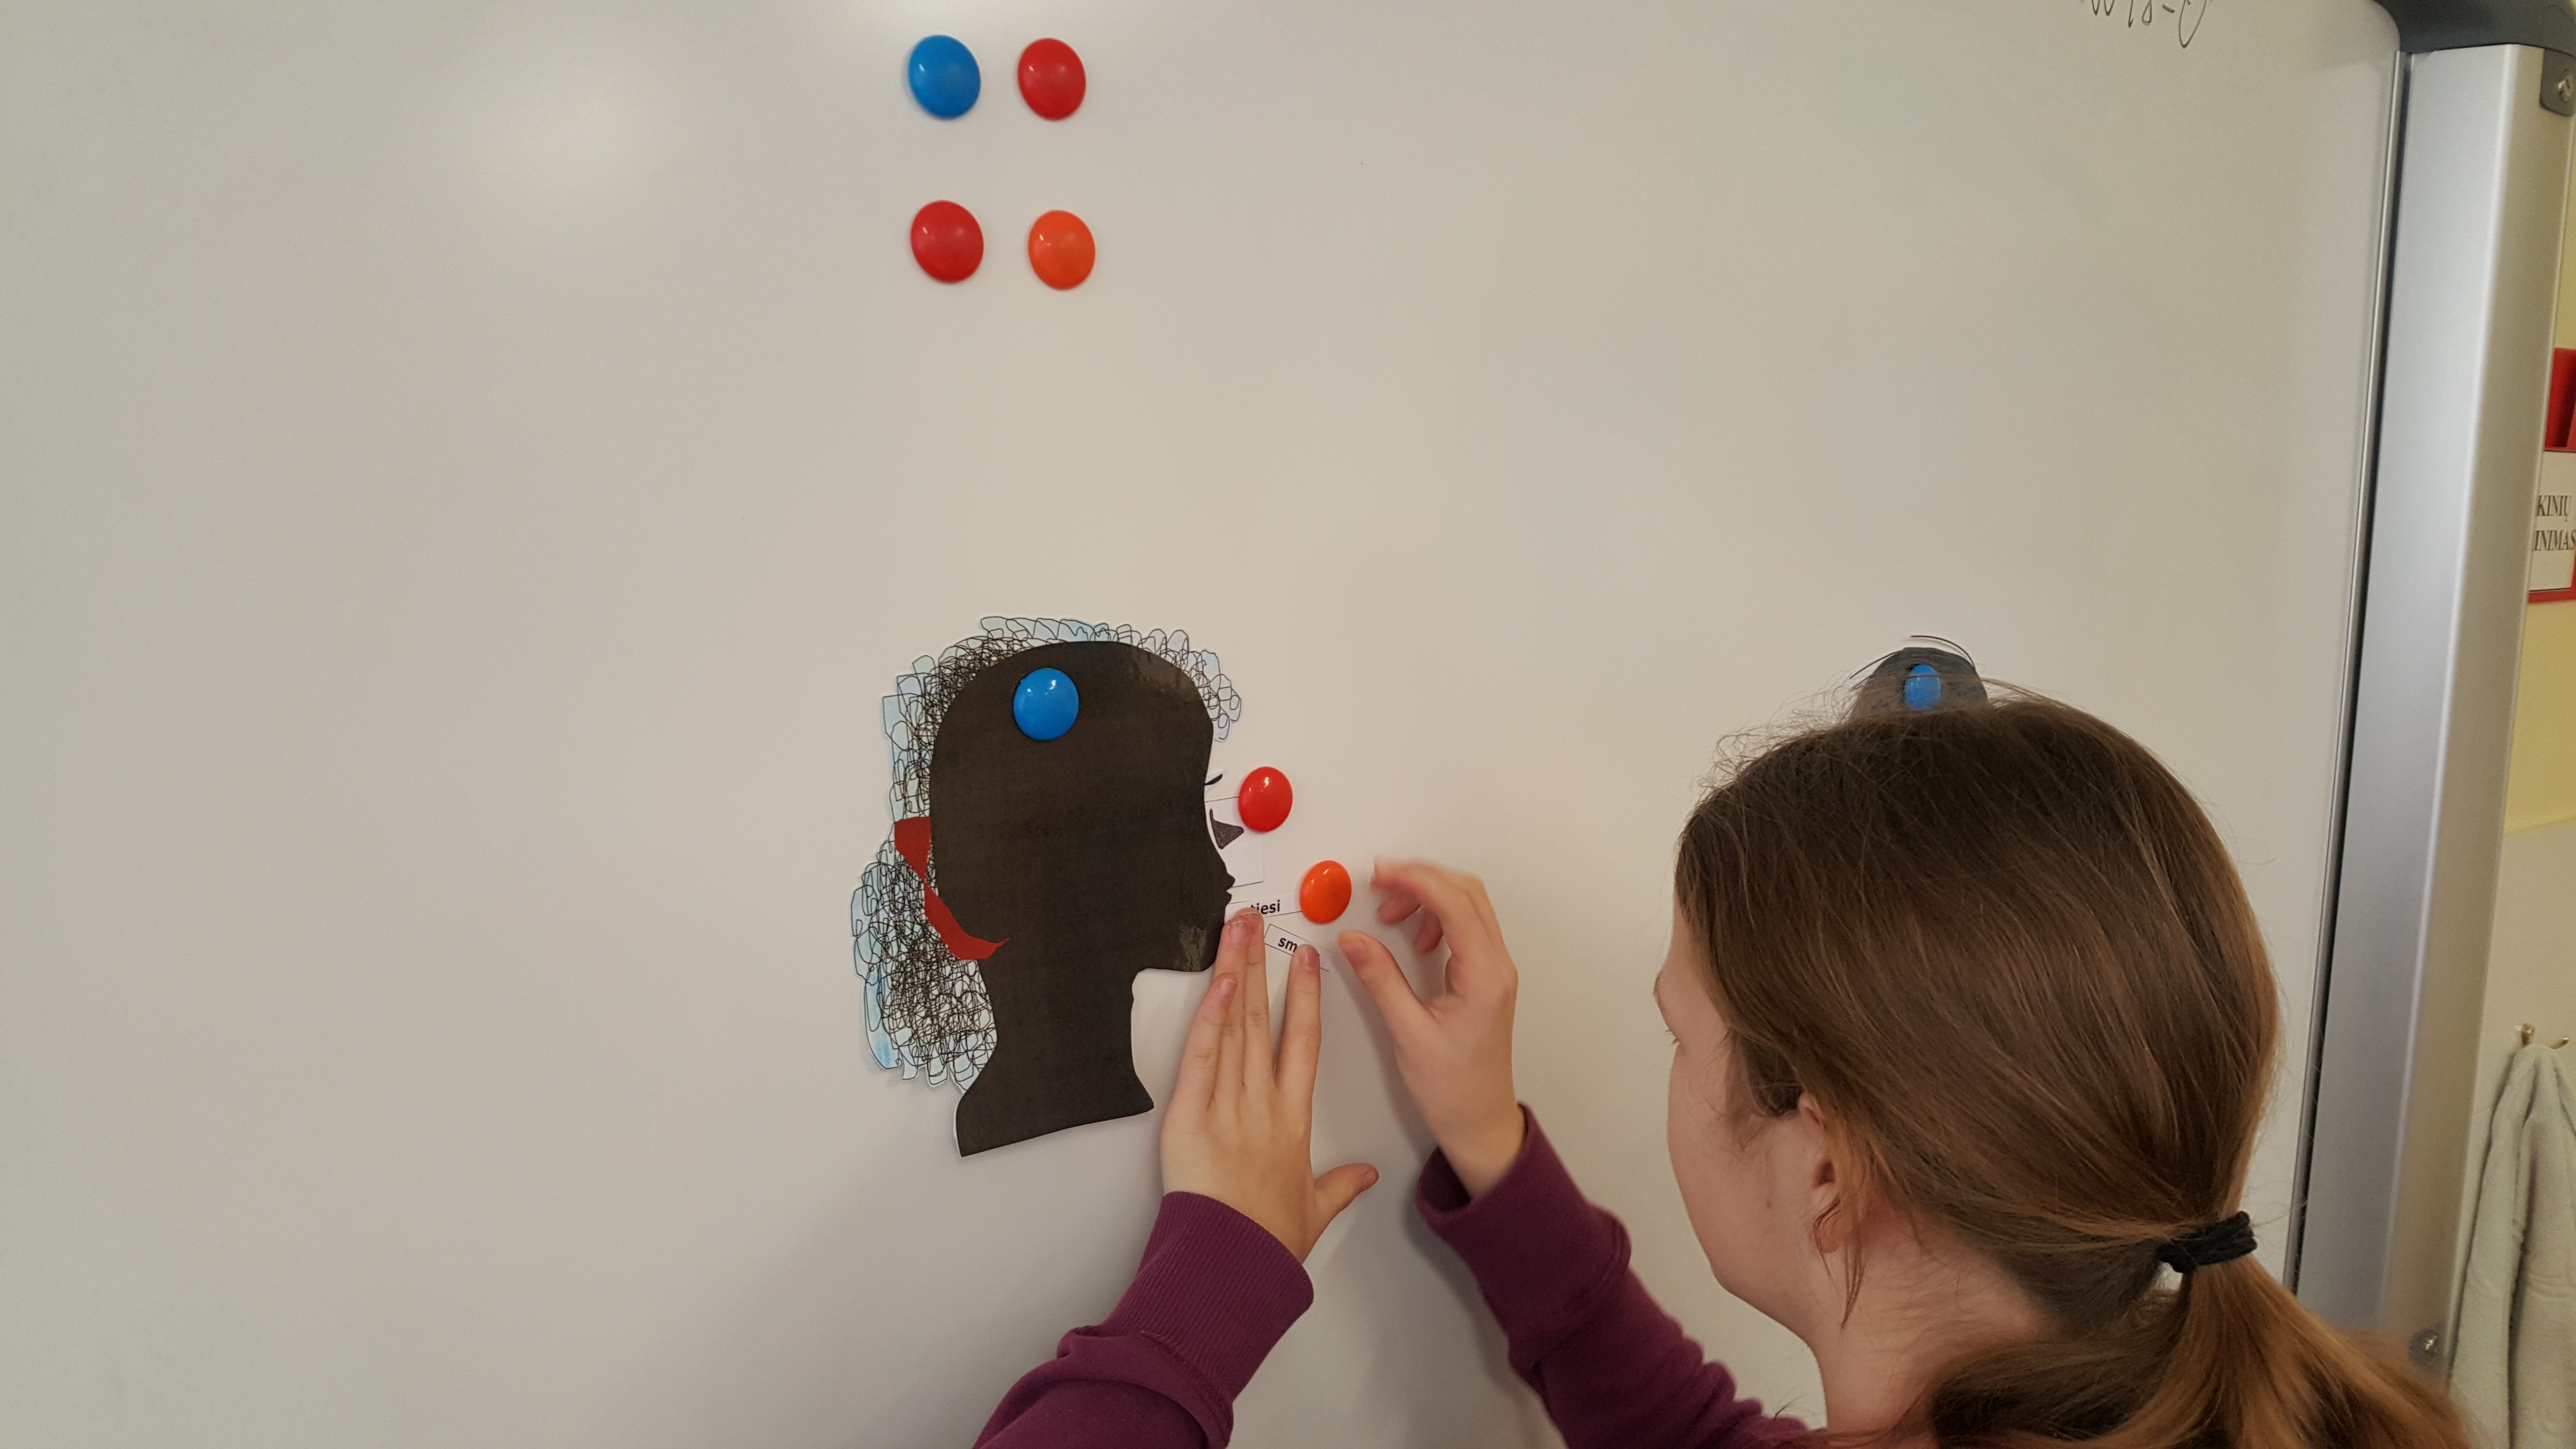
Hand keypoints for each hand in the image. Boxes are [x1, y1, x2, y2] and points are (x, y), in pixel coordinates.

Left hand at [1162, 909, 1377, 1260]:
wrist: (1233, 1260)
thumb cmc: (1269, 1239)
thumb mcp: (1314, 1210)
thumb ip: (1341, 1186)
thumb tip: (1367, 1175)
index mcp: (1294, 1118)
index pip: (1306, 1042)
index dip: (1308, 996)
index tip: (1307, 960)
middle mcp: (1265, 1101)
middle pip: (1267, 1019)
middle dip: (1263, 965)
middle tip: (1259, 922)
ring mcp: (1230, 1103)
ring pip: (1235, 1026)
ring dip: (1236, 973)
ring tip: (1235, 932)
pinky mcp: (1191, 1113)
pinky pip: (1204, 1054)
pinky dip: (1212, 1016)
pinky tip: (1221, 981)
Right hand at [1340, 860, 1525, 1197]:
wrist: (1479, 1119)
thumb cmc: (1452, 1087)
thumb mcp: (1406, 1032)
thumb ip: (1379, 978)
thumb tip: (1353, 938)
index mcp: (1484, 977)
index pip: (1455, 904)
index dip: (1415, 880)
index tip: (1381, 874)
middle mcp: (1497, 966)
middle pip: (1466, 893)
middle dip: (1421, 879)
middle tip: (1379, 884)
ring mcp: (1495, 969)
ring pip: (1467, 905)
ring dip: (1428, 897)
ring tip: (1390, 915)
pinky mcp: (1486, 975)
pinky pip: (1467, 926)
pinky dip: (1437, 917)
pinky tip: (1413, 938)